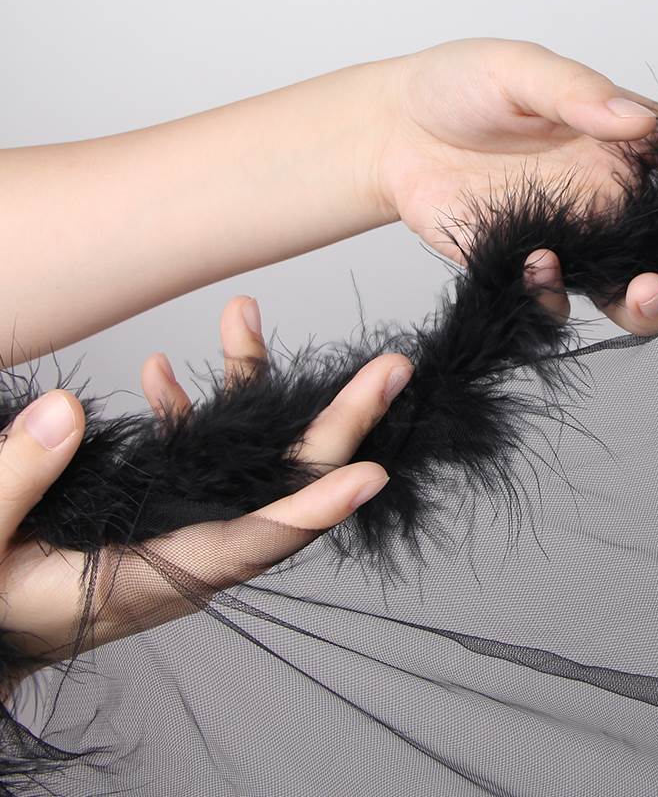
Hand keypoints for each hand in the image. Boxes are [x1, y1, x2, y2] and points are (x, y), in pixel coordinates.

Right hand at [0, 297, 409, 683]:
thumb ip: (18, 482)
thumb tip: (64, 412)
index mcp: (157, 575)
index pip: (254, 542)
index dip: (314, 510)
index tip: (371, 474)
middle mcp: (191, 545)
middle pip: (284, 483)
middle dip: (340, 424)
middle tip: (390, 369)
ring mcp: (184, 518)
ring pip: (247, 452)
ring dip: (253, 385)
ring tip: (243, 313)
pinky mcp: (165, 500)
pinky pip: (198, 450)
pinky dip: (191, 406)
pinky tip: (160, 369)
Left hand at [372, 38, 657, 365]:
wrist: (391, 133)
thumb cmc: (459, 85)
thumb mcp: (518, 70)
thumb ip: (577, 94)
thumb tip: (635, 120)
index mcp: (627, 144)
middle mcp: (614, 199)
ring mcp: (576, 239)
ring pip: (636, 292)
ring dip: (654, 305)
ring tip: (649, 294)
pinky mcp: (528, 268)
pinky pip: (558, 300)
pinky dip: (557, 296)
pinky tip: (539, 269)